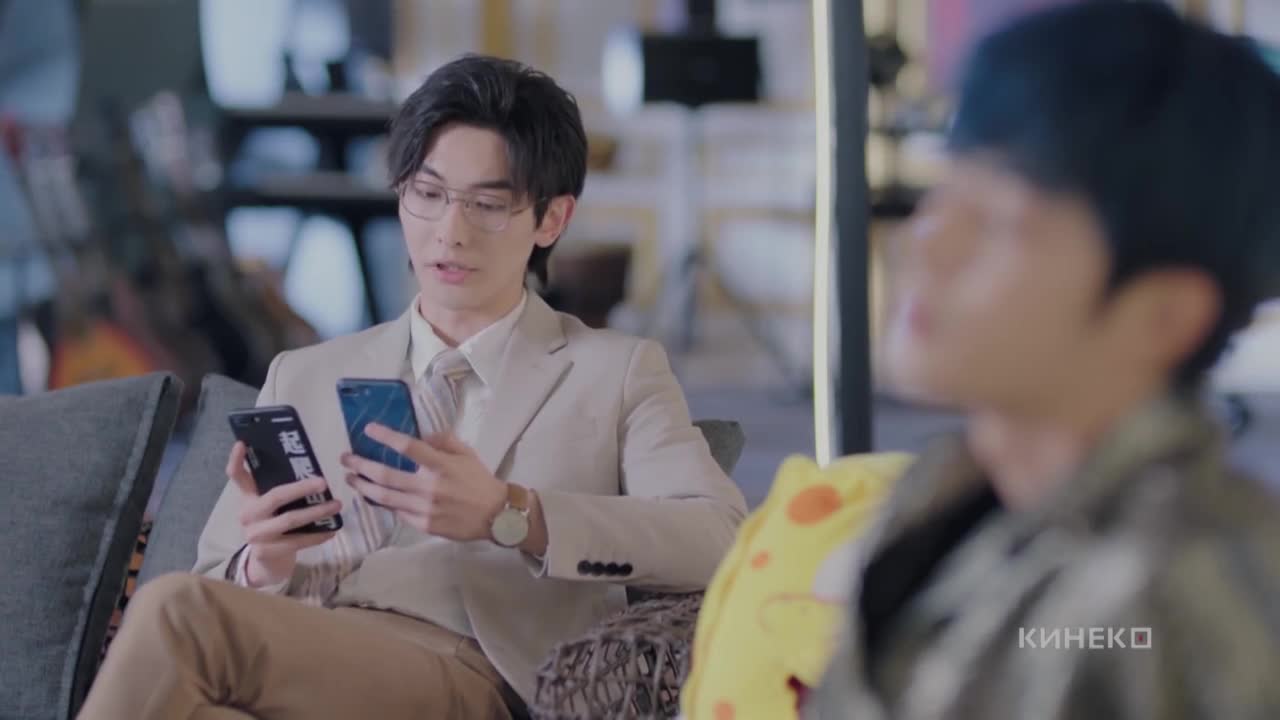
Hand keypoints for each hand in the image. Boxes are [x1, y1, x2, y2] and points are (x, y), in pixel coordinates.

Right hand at [226, 441, 341, 587]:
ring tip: (336, 505)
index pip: (236, 476)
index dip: (236, 460)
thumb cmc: (273, 525)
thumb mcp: (271, 506)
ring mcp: (255, 534)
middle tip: (324, 482)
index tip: (242, 443)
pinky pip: (297, 542)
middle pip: (274, 497)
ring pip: (289, 520)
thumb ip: (281, 490)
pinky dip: (317, 535)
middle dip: (301, 488)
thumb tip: (312, 470)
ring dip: (316, 512)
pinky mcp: (266, 552)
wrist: (266, 562)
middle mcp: (247, 514)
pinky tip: (332, 530)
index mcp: (247, 497)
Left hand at [340, 424, 505, 542]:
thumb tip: (419, 436)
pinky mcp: (424, 525)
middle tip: (346, 459)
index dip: (386, 437)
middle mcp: (429, 487)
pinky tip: (375, 495)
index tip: (368, 430)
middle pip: (386, 475)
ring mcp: (425, 509)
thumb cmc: (479, 480)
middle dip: (361, 466)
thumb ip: (443, 440)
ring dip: (364, 486)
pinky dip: (384, 503)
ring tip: (351, 479)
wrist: (496, 515)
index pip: (408, 447)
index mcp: (441, 466)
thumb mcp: (466, 453)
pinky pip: (397, 513)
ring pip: (385, 498)